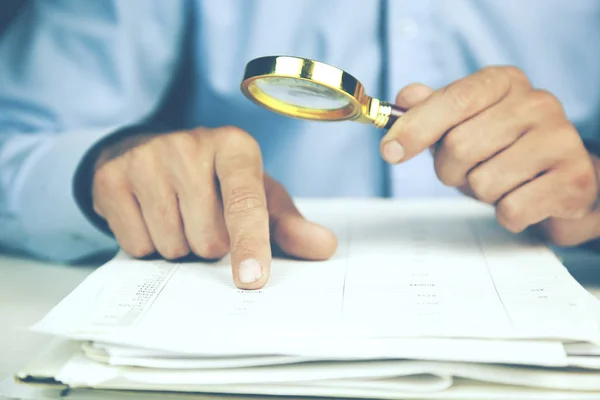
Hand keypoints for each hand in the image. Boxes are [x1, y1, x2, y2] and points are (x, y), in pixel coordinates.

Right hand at [92, 126, 336, 287]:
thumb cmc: (216, 180)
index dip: (251, 243)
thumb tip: (324, 247)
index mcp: (234, 147)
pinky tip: (150, 217)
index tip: (252, 279)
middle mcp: (189, 144)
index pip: (245, 202)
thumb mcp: (258, 195)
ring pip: (171, 244)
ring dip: (179, 247)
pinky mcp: (110, 177)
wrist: (153, 154)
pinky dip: (147, 245)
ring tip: (178, 217)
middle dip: (209, 246)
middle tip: (204, 222)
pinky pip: (135, 245)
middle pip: (207, 238)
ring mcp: (146, 158)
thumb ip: (288, 224)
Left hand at [381, 66, 599, 245]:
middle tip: (464, 172)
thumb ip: (433, 110)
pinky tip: (521, 199)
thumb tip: (406, 97)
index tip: (389, 152)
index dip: (416, 127)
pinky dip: (505, 214)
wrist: (562, 179)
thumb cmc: (504, 150)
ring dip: (479, 193)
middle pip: (460, 146)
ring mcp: (561, 139)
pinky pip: (511, 210)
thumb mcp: (464, 125)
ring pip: (483, 182)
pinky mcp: (574, 180)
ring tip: (498, 182)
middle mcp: (537, 103)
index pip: (455, 99)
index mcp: (504, 82)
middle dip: (449, 170)